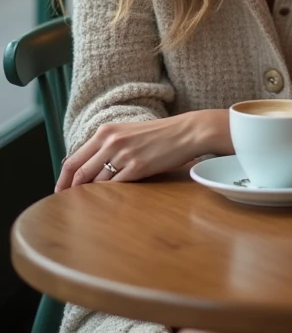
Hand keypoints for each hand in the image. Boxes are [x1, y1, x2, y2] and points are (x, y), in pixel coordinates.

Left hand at [55, 109, 229, 190]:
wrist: (185, 132)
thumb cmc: (157, 134)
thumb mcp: (127, 132)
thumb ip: (106, 145)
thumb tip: (87, 166)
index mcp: (106, 131)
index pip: (74, 158)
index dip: (63, 178)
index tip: (59, 191)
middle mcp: (111, 140)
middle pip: (80, 171)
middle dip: (71, 190)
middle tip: (68, 205)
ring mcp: (123, 154)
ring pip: (96, 181)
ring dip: (92, 195)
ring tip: (90, 206)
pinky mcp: (137, 167)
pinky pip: (115, 186)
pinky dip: (110, 196)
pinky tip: (110, 202)